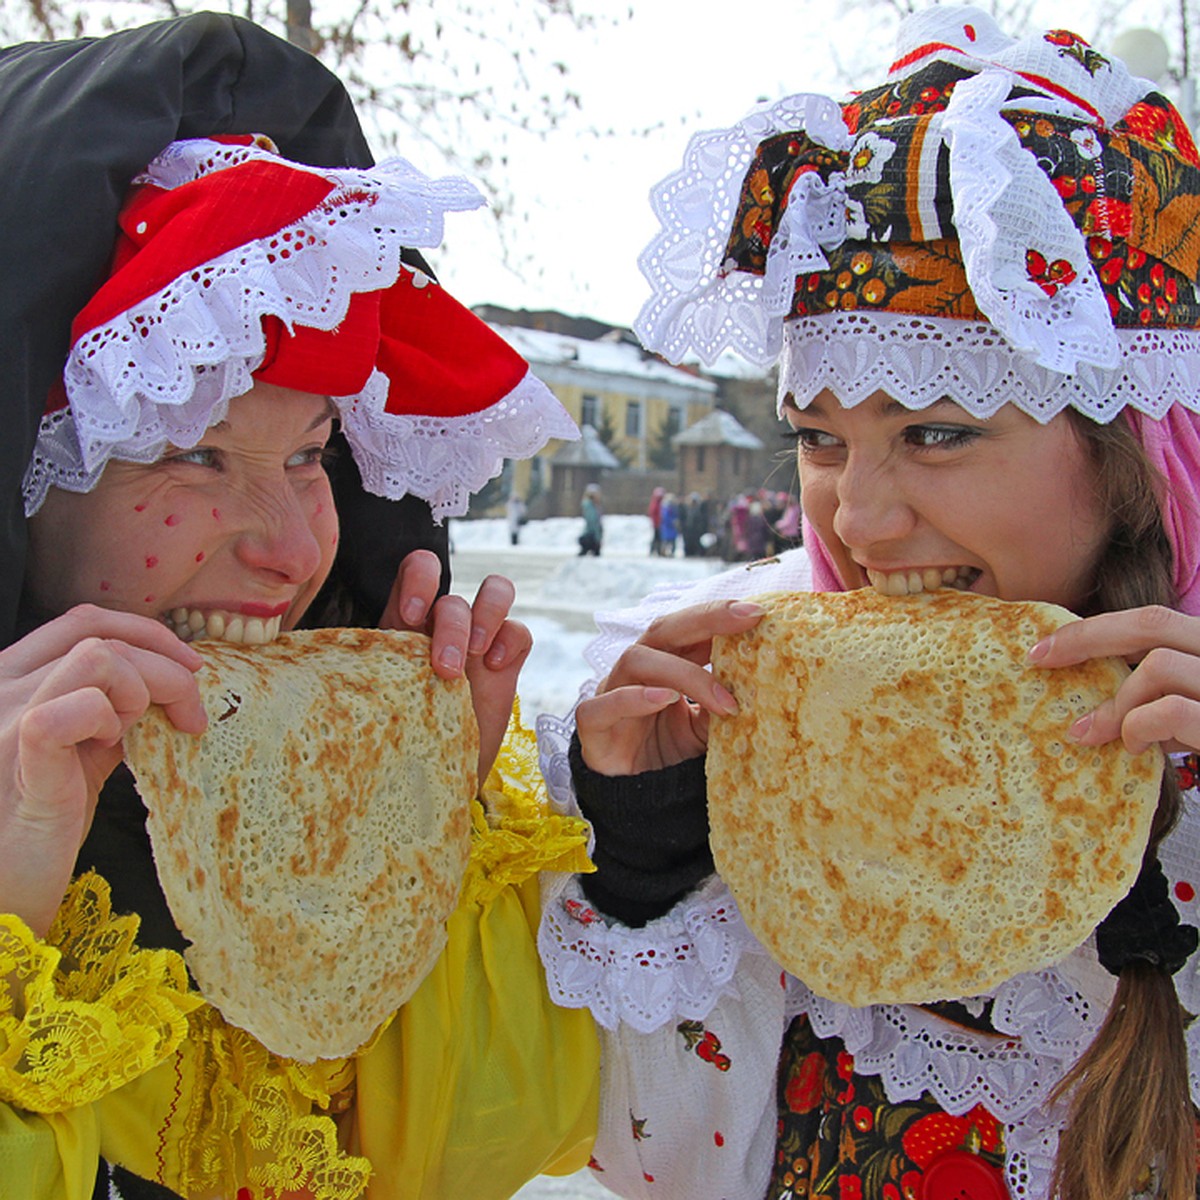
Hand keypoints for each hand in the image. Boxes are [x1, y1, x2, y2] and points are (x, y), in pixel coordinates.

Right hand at [0, 606, 206, 935]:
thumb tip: (169, 685)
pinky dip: (110, 718)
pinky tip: (108, 749)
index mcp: (16, 679)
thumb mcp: (82, 749)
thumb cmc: (41, 819)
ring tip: (138, 734)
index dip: (145, 633)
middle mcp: (2, 686)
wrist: (4, 884)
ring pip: (99, 657)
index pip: (84, 621)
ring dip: (141, 689)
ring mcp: (7, 714)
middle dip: (164, 666)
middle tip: (190, 714)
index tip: (188, 665)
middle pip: (101, 636)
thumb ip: (112, 711)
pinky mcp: (22, 751)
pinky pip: (79, 704)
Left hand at [380, 550, 530, 782]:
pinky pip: (518, 631)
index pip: (417, 571)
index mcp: (406, 623)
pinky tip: (496, 668)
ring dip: (487, 614)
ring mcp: (478, 641)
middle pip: (453, 592)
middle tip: (445, 667)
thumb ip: (373, 676)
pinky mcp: (506, 663)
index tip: (410, 617)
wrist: (432, 776)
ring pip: (496, 590)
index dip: (418, 580)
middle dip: (452, 624)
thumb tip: (341, 672)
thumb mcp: (378, 702)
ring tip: (477, 654)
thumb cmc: (397, 737)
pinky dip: (510, 641)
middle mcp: (442, 625)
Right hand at [575, 600, 763, 775]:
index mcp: (667, 661)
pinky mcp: (593, 724)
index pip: (690, 628)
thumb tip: (766, 686)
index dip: (720, 615)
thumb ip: (726, 704)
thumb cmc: (674, 751)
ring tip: (723, 701)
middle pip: (664, 629)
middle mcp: (638, 669)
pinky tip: (664, 699)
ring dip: (684, 675)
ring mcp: (612, 692)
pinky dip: (633, 698)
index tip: (758, 612)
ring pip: (637, 660)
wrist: (639, 799)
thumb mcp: (709, 727)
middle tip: (746, 618)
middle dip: (706, 619)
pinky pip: (603, 704)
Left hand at [1029, 605, 1199, 754]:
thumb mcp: (1187, 710)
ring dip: (1117, 705)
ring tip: (1096, 735)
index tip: (1044, 648)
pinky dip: (1139, 728)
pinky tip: (1135, 748)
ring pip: (1159, 666)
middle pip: (1153, 622)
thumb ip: (1152, 698)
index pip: (1152, 620)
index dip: (1094, 629)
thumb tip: (1084, 702)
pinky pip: (1169, 711)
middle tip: (1039, 660)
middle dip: (1086, 639)